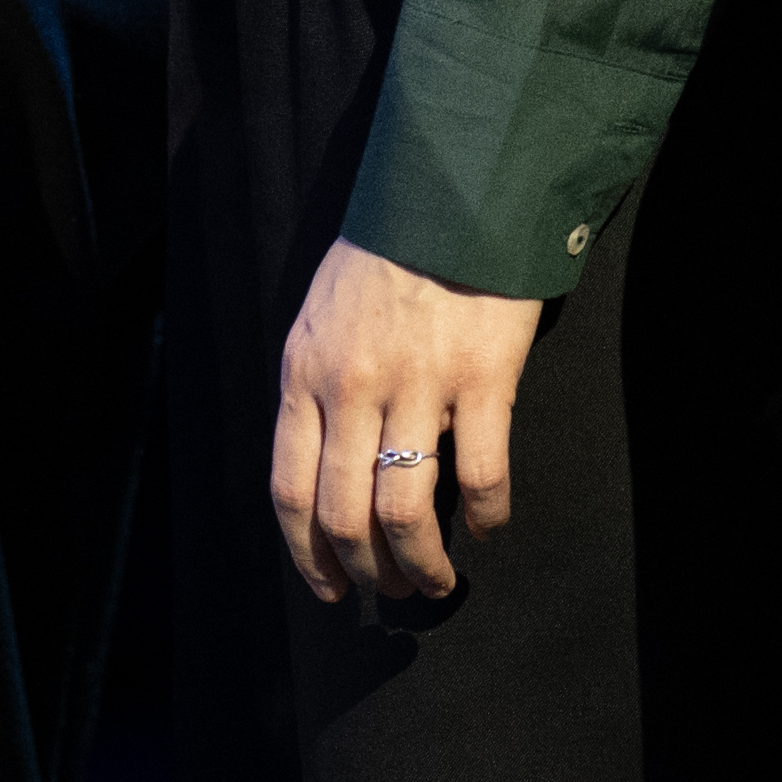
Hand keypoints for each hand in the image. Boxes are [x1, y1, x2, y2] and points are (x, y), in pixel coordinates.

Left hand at [268, 236, 549, 610]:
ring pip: (406, 509)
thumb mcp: (320, 318)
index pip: (291, 492)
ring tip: (437, 581)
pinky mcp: (483, 378)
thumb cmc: (386, 256)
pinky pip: (481, 473)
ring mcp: (419, 382)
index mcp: (306, 373)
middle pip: (346, 514)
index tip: (330, 588)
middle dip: (369, 572)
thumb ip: (316, 390)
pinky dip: (487, 516)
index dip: (308, 557)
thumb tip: (324, 473)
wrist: (453, 190)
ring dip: (423, 564)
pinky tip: (490, 528)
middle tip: (394, 591)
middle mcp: (354, 385)